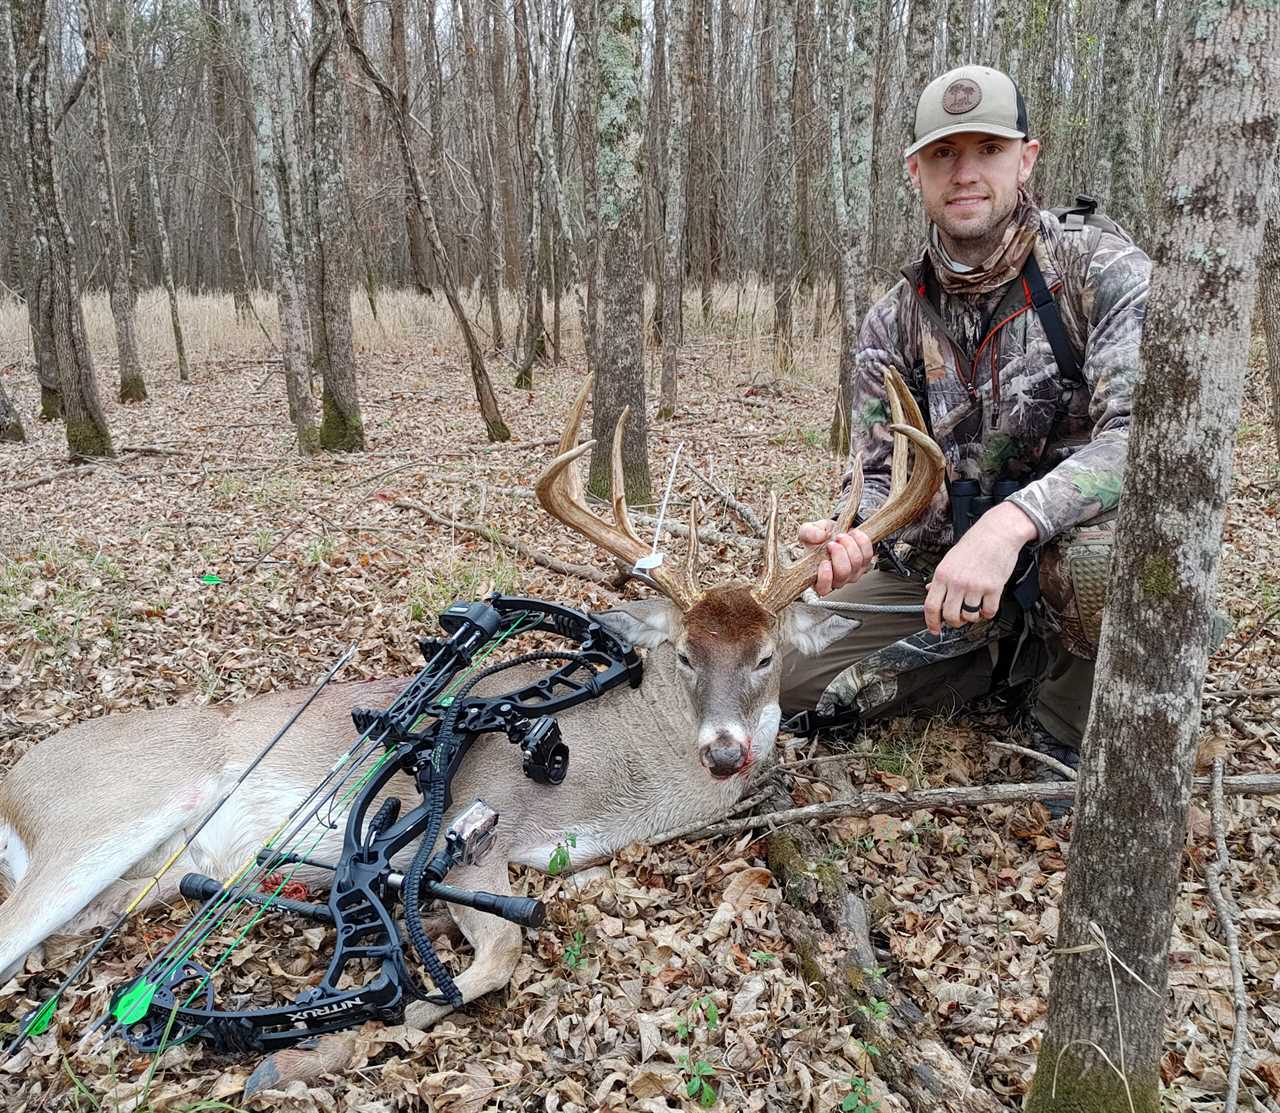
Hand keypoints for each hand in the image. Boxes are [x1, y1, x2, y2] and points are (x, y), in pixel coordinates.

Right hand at [798, 519, 874, 596]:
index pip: (823, 588)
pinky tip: (852, 534)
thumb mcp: (806, 531)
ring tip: (840, 536)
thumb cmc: (817, 538)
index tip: (824, 562)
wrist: (832, 533)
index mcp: (818, 578)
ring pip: (856, 561)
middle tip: (832, 542)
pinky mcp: (865, 564)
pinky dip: (860, 540)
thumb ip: (809, 533)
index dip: (825, 578)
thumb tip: (819, 536)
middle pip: (843, 572)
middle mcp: (837, 580)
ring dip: (849, 544)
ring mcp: (853, 573)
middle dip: (839, 553)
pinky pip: (867, 554)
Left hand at [924, 502, 1037, 634]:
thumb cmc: (973, 545)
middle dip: (954, 622)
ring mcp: (975, 586)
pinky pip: (989, 612)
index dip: (931, 622)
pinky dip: (988, 612)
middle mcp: (957, 582)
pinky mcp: (994, 588)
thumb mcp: (949, 559)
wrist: (997, 533)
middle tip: (959, 618)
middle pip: (950, 615)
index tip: (934, 630)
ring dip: (972, 617)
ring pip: (969, 616)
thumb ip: (940, 578)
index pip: (931, 606)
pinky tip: (987, 604)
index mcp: (942, 575)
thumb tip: (930, 591)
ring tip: (974, 607)